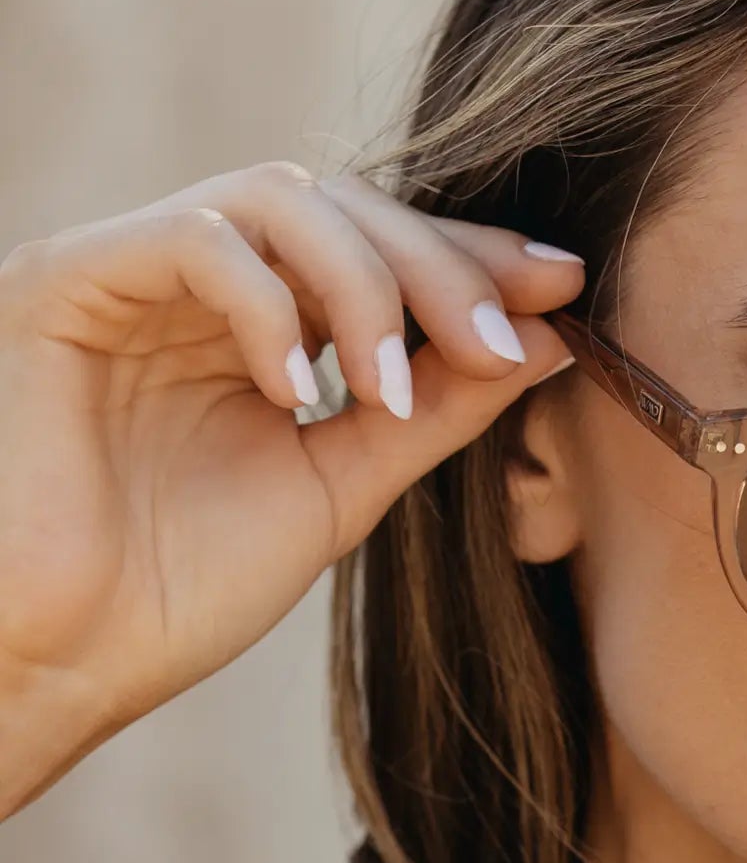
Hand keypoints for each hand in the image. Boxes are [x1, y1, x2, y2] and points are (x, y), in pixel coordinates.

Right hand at [0, 161, 581, 814]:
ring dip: (368, 284)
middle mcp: (197, 282)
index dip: (471, 258)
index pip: (379, 247)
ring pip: (278, 200)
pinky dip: (270, 305)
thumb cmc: (187, 585)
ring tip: (396, 388)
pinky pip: (196, 241)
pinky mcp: (67, 280)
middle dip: (441, 266)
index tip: (564, 288)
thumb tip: (553, 339)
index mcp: (261, 322)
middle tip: (508, 338)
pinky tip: (301, 389)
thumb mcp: (346, 483)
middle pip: (345, 205)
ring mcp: (131, 272)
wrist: (67, 661)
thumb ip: (440, 407)